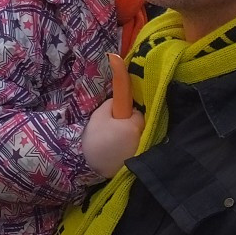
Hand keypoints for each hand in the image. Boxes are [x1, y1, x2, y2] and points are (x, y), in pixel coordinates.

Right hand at [79, 55, 143, 178]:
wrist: (90, 172)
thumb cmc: (95, 143)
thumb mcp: (99, 118)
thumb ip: (112, 105)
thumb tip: (120, 103)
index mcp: (134, 122)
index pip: (135, 101)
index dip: (127, 87)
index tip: (120, 63)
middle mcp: (144, 134)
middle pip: (139, 117)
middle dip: (129, 118)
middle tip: (112, 126)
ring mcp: (145, 147)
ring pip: (139, 130)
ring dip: (131, 131)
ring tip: (114, 140)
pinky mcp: (141, 158)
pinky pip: (139, 143)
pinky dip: (133, 143)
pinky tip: (121, 150)